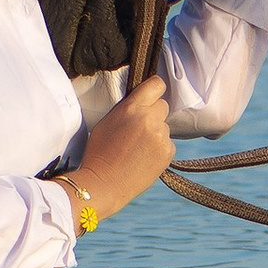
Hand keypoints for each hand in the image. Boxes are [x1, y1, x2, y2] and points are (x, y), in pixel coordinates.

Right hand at [67, 75, 171, 221]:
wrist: (104, 183)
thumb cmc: (99, 153)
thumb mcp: (106, 122)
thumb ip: (127, 108)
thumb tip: (140, 101)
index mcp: (132, 108)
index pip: (156, 84)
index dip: (154, 89)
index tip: (151, 95)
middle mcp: (150, 119)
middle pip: (162, 105)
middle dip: (153, 113)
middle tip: (139, 127)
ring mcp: (161, 136)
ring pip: (165, 126)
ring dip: (156, 132)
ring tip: (138, 147)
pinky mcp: (168, 152)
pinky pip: (168, 143)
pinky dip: (159, 148)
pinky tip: (144, 157)